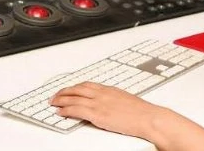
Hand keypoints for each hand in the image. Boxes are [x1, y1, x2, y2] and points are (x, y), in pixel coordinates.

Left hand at [50, 82, 165, 138]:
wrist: (150, 118)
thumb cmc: (142, 112)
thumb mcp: (126, 99)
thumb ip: (114, 99)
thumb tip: (109, 103)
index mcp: (108, 90)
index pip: (85, 85)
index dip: (73, 87)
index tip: (67, 89)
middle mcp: (101, 94)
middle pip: (76, 89)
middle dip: (63, 92)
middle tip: (55, 95)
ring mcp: (99, 103)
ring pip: (73, 98)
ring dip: (60, 100)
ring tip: (53, 102)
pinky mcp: (98, 114)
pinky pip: (76, 110)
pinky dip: (66, 110)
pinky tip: (60, 112)